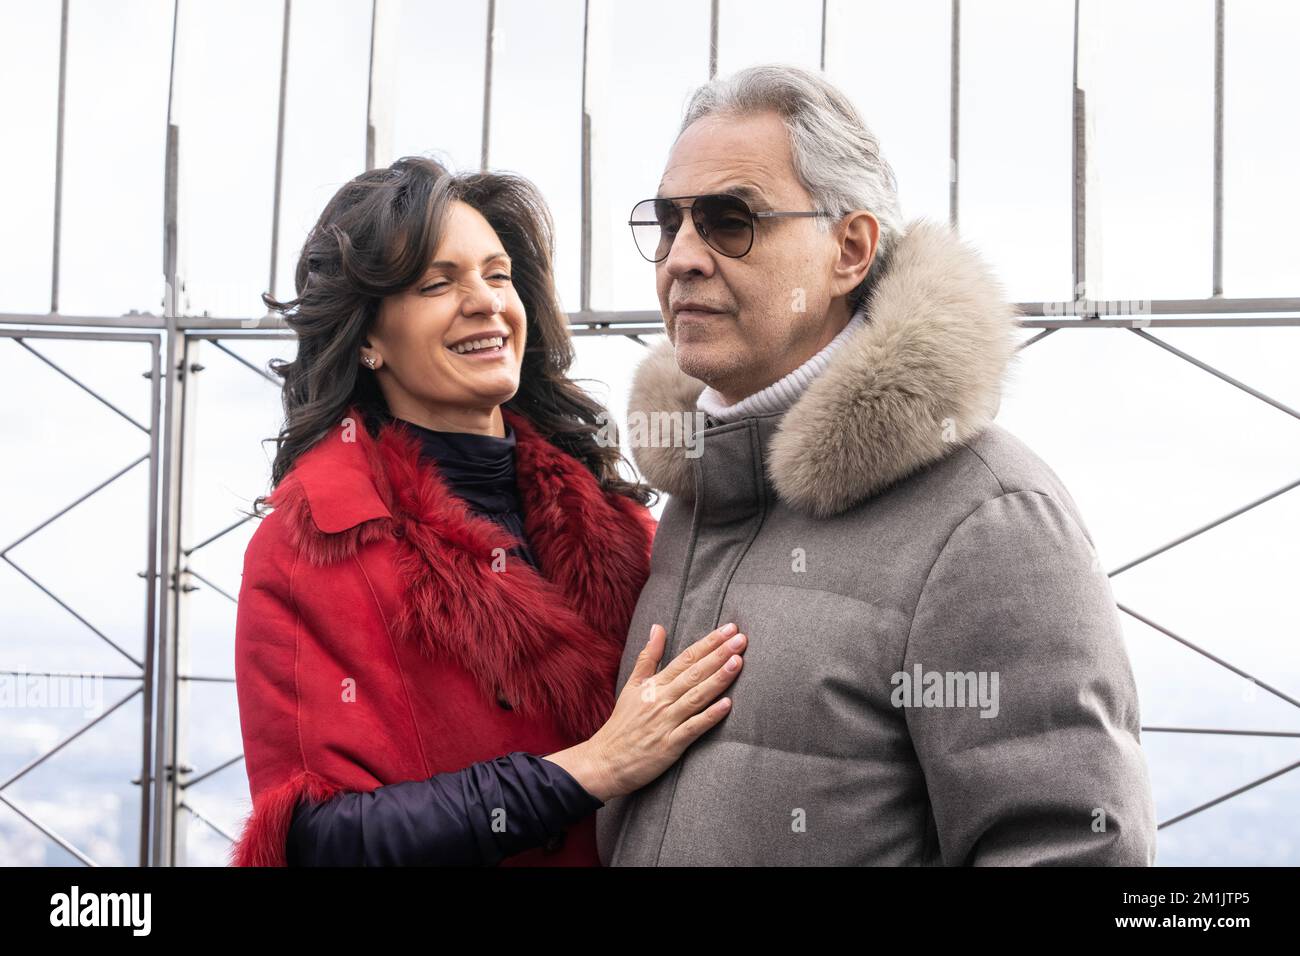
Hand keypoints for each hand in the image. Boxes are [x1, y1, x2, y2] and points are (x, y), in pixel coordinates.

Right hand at [545, 622, 745, 801]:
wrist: (605, 762)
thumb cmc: (622, 724)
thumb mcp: (631, 686)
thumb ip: (647, 657)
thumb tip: (658, 627)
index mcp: (654, 685)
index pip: (686, 658)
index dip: (709, 643)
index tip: (730, 629)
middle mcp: (661, 700)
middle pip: (694, 673)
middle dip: (719, 654)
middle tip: (741, 639)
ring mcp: (666, 722)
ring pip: (696, 696)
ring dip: (717, 679)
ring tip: (737, 662)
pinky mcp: (670, 745)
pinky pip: (692, 728)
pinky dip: (709, 716)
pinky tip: (727, 705)